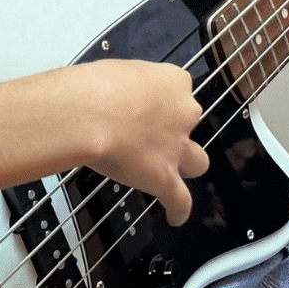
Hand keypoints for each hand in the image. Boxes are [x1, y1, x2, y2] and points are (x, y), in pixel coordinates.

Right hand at [76, 59, 209, 225]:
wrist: (91, 113)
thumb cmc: (95, 85)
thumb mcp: (120, 71)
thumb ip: (130, 88)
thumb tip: (118, 99)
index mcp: (174, 81)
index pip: (177, 89)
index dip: (160, 99)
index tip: (141, 105)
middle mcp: (184, 112)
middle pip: (188, 122)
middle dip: (174, 129)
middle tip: (146, 134)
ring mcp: (177, 146)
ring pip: (197, 161)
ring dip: (184, 165)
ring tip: (169, 173)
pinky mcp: (164, 177)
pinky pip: (180, 199)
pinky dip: (179, 209)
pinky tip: (175, 216)